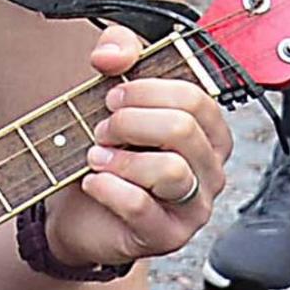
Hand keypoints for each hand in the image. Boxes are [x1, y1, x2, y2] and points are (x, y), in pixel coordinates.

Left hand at [36, 25, 233, 267]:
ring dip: (119, 157)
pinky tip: (93, 182)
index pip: (195, 99)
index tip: (112, 95)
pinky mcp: (167, 236)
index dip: (145, 90)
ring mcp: (193, 207)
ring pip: (170, 170)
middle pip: (182, 129)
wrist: (80, 209)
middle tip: (102, 130)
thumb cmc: (108, 149)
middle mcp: (209, 170)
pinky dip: (107, 188)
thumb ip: (118, 53)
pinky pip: (141, 206)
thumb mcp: (112, 94)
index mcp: (206, 133)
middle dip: (129, 122)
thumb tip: (112, 53)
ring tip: (96, 157)